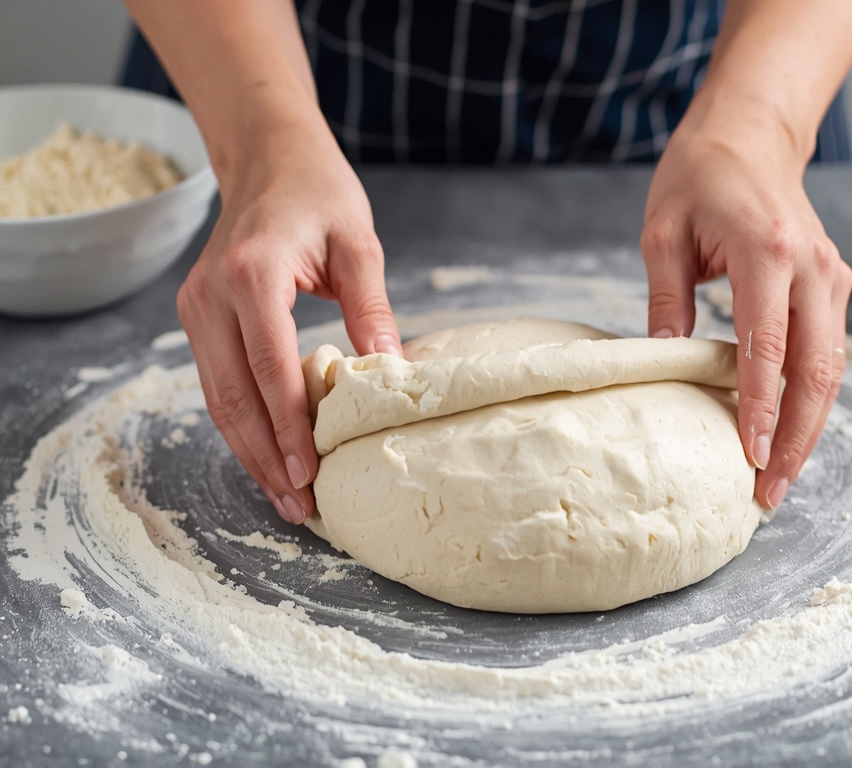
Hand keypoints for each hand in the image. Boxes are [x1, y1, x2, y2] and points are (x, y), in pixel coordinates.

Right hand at [177, 126, 401, 523]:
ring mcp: (196, 308)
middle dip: (266, 456)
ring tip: (285, 498)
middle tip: (299, 506)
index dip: (288, 425)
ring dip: (250, 452)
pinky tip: (267, 456)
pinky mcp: (198, 317)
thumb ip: (372, 308)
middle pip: (233, 395)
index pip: (268, 366)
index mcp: (252, 274)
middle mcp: (211, 295)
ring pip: (217, 398)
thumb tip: (393, 374)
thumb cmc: (319, 192)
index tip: (309, 473)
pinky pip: (217, 383)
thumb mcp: (359, 242)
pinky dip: (242, 425)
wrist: (268, 158)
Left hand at [641, 121, 851, 510]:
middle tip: (769, 492)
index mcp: (768, 252)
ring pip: (832, 369)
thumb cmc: (699, 175)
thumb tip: (663, 363)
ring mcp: (830, 275)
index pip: (768, 348)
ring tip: (779, 477)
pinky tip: (788, 430)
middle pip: (816, 371)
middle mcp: (812, 268)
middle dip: (795, 438)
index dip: (759, 408)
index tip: (749, 457)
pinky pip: (828, 351)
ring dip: (809, 427)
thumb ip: (665, 301)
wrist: (749, 134)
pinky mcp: (832, 283)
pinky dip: (812, 397)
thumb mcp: (662, 233)